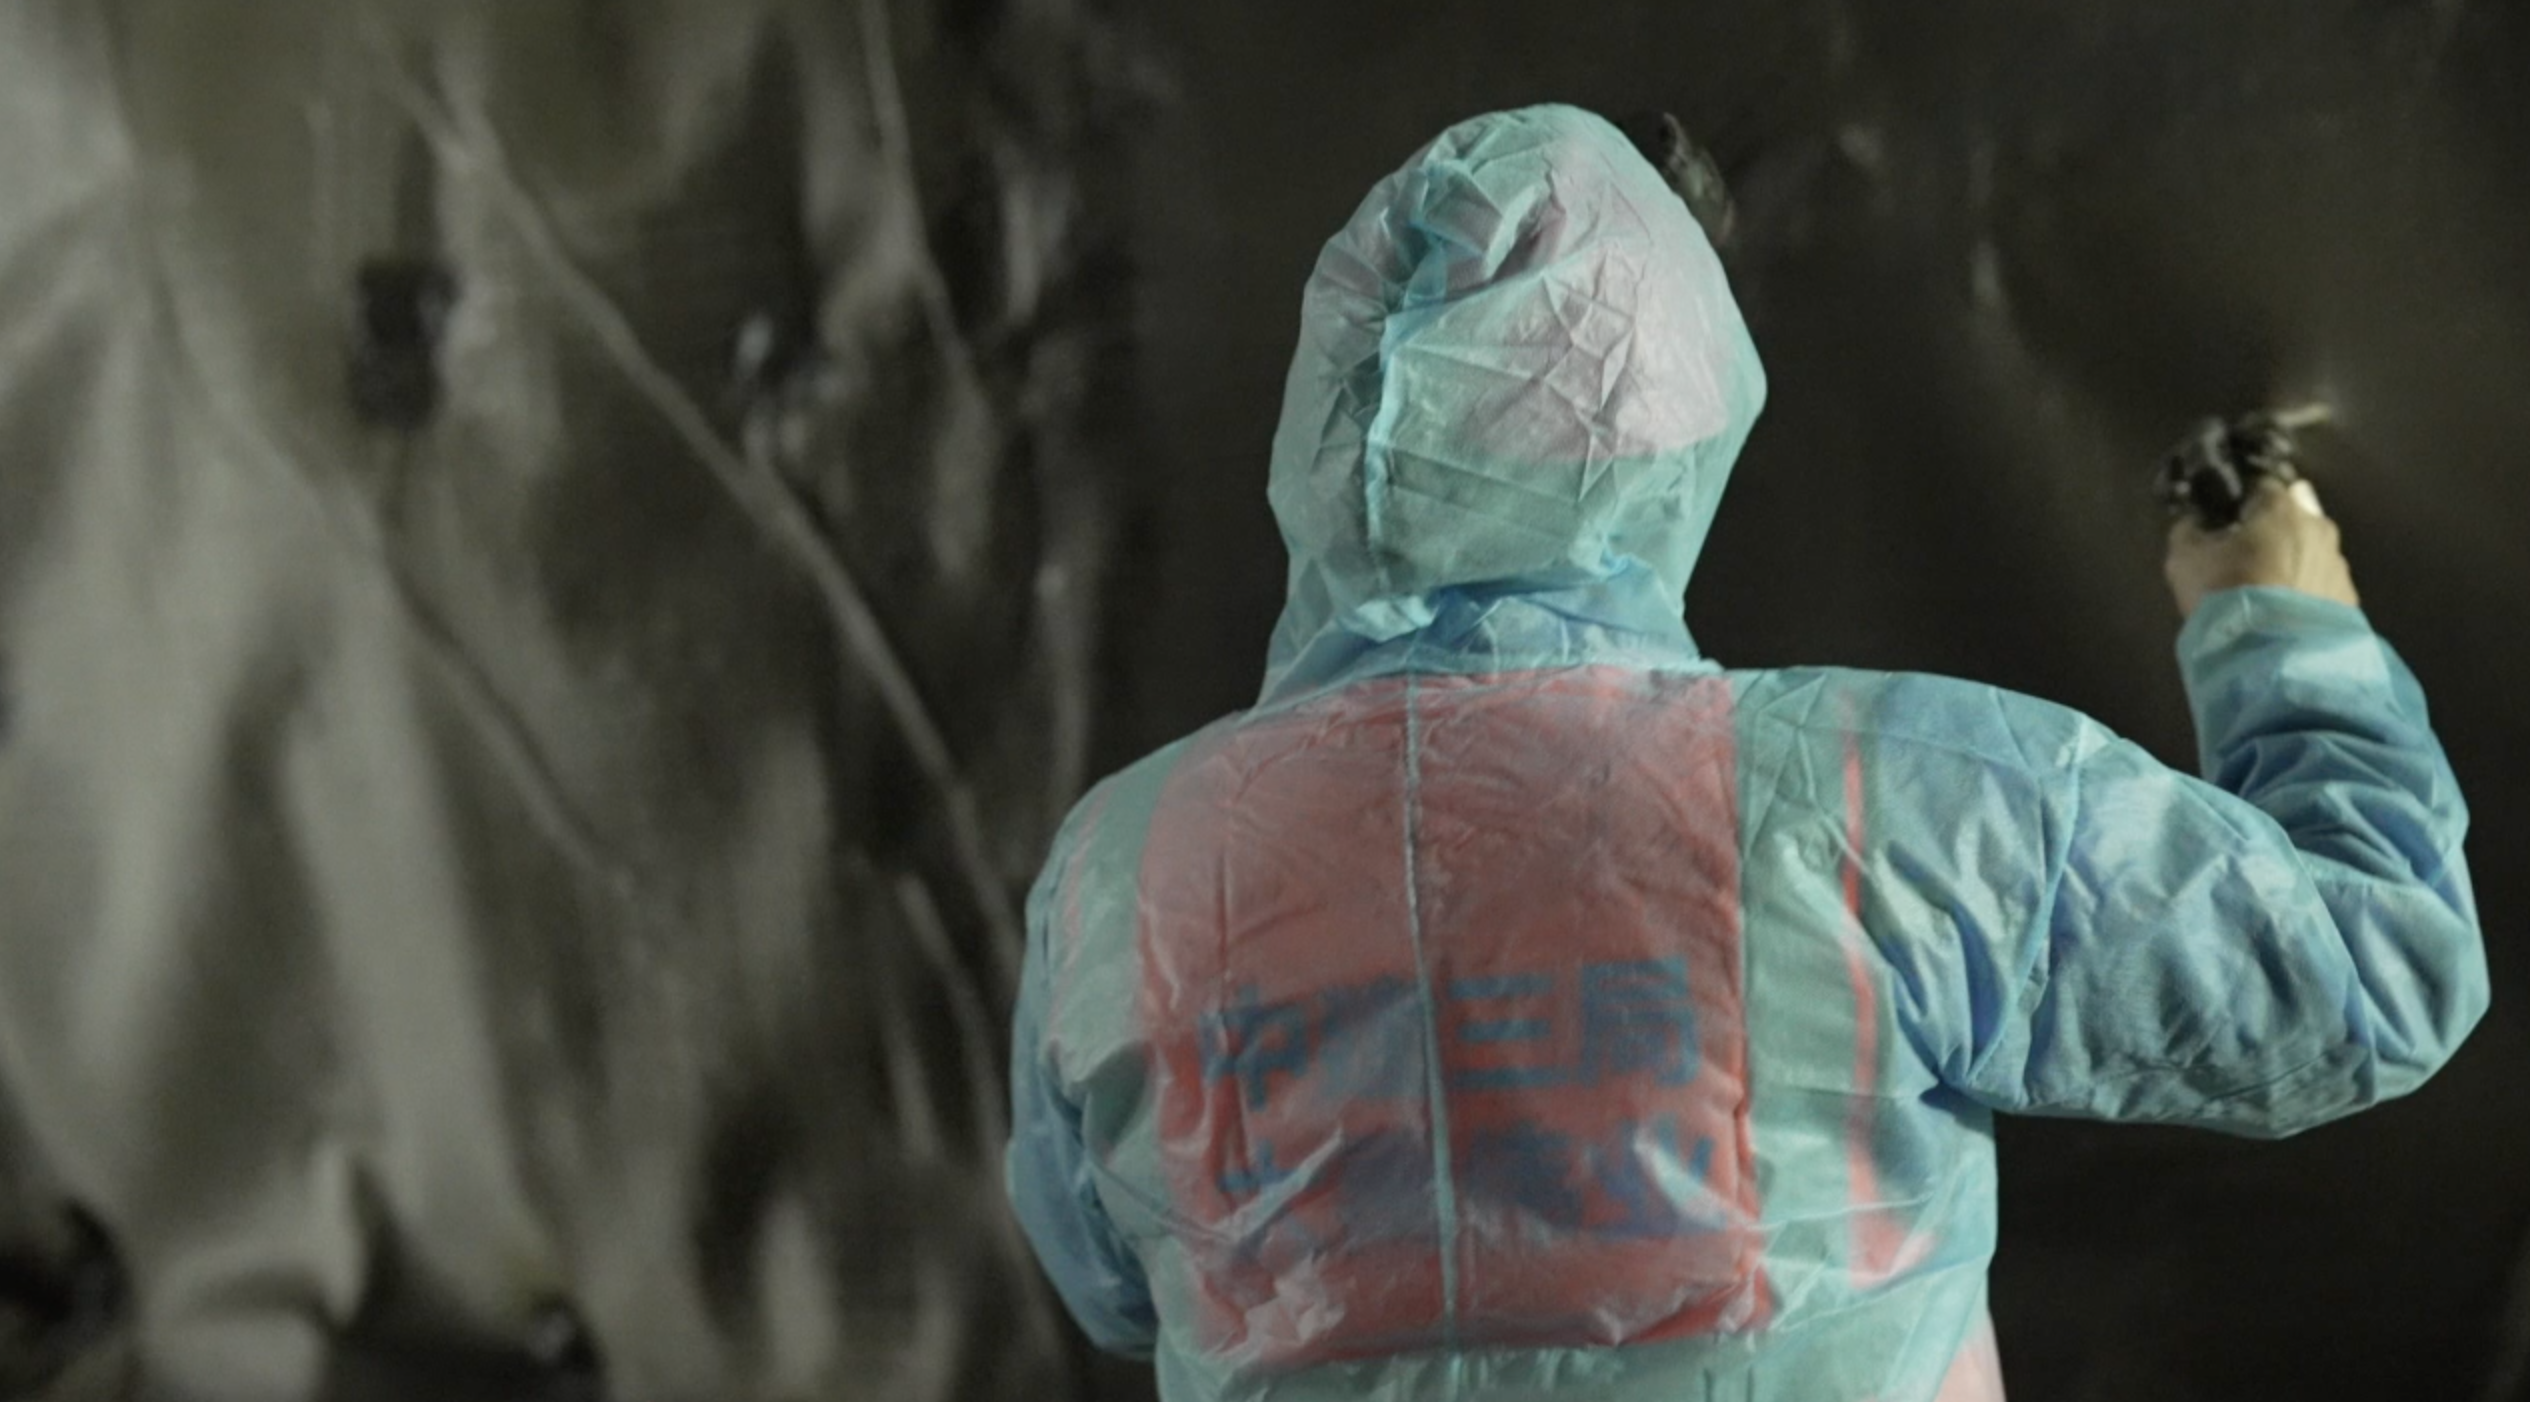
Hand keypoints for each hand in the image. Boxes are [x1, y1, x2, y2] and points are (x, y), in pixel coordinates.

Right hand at [2165, 478, 2361, 620]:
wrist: (2274, 657)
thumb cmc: (2226, 596)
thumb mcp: (2185, 561)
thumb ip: (2189, 531)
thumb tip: (2195, 522)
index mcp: (2280, 509)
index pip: (2261, 486)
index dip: (2241, 501)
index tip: (2225, 521)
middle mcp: (2319, 527)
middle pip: (2294, 517)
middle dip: (2273, 530)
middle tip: (2247, 557)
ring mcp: (2339, 565)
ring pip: (2311, 553)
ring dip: (2293, 563)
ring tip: (2268, 594)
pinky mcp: (2350, 601)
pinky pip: (2322, 587)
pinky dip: (2307, 594)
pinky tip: (2286, 616)